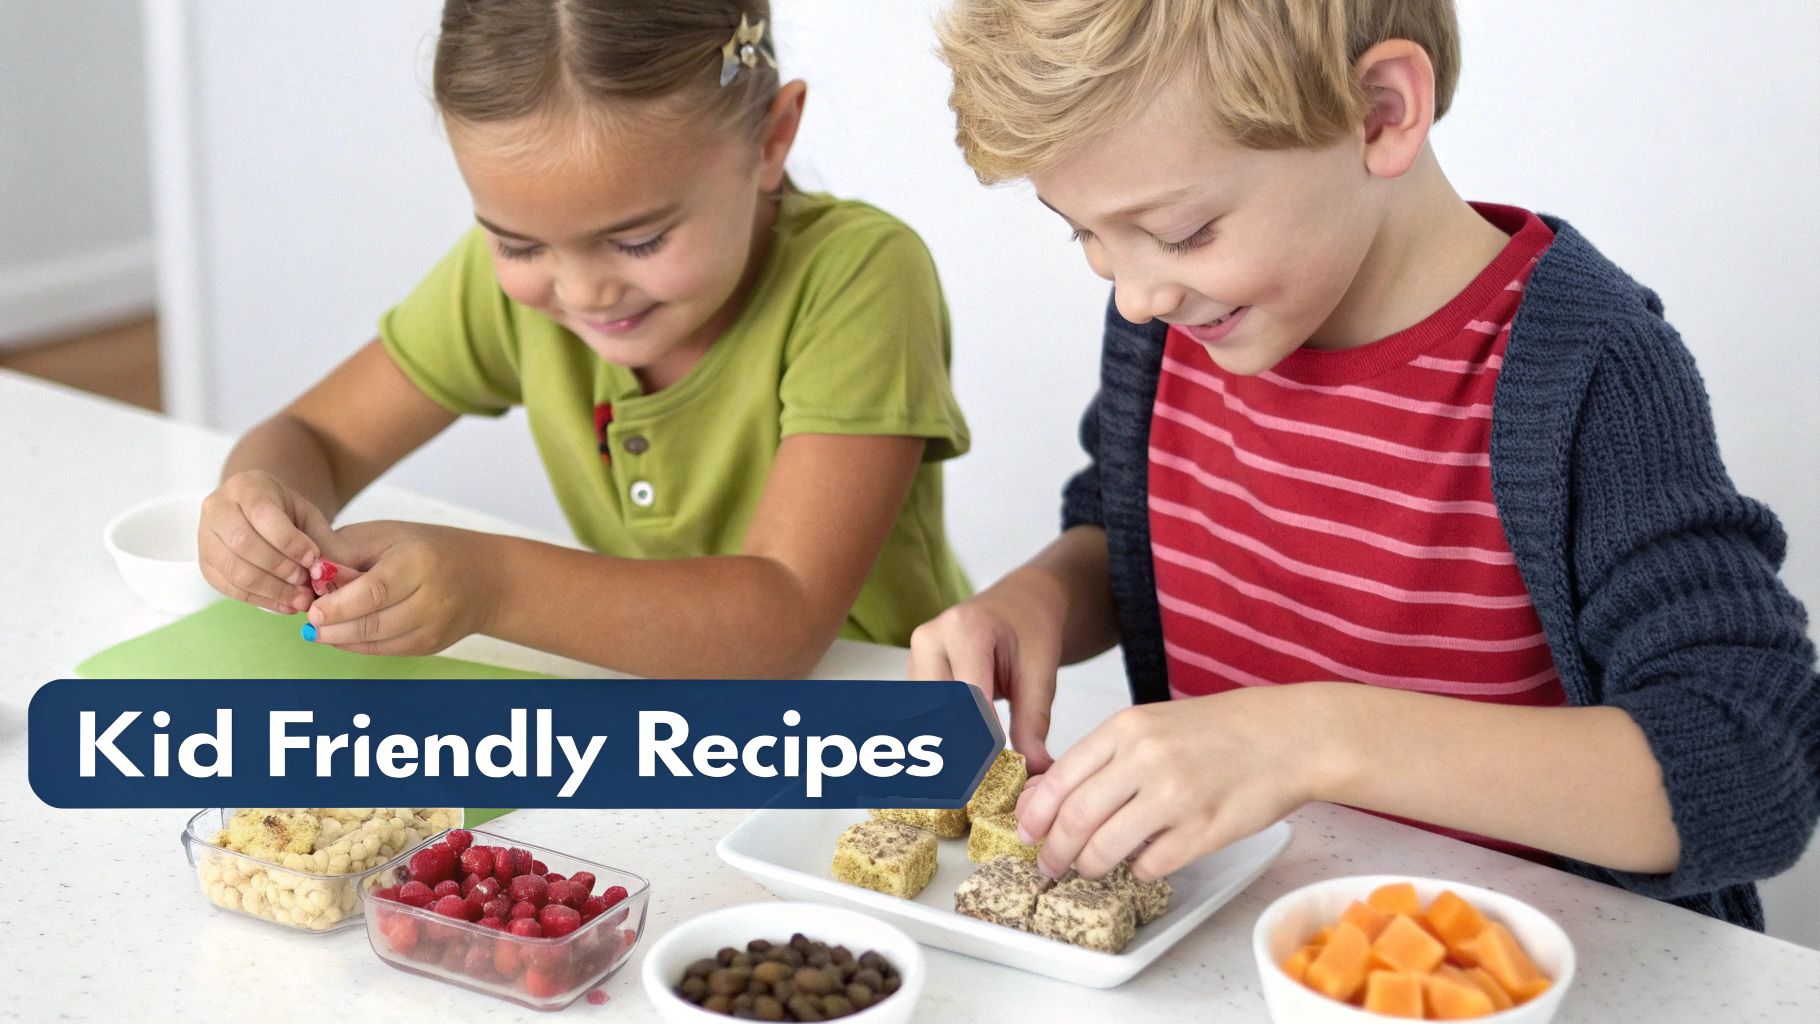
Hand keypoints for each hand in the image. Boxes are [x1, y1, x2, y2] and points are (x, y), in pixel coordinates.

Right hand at [199, 470, 334, 613]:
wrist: (257, 512)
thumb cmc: (286, 513)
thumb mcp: (308, 516)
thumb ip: (322, 540)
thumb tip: (330, 572)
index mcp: (246, 487)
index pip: (262, 514)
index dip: (289, 541)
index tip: (314, 559)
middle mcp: (217, 508)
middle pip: (242, 543)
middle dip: (279, 567)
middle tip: (306, 582)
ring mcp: (205, 536)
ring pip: (232, 569)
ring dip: (270, 589)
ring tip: (300, 599)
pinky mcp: (205, 563)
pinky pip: (227, 587)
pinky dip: (259, 599)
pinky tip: (285, 604)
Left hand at [304, 521, 498, 654]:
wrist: (485, 579)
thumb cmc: (428, 548)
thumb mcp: (388, 534)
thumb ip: (348, 552)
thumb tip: (312, 579)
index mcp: (419, 562)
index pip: (375, 591)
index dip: (340, 605)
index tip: (312, 611)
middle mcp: (431, 598)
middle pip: (373, 623)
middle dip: (334, 627)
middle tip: (309, 624)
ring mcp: (433, 627)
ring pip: (377, 642)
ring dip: (341, 639)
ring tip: (319, 630)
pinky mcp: (430, 645)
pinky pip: (386, 651)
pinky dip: (358, 645)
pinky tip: (342, 635)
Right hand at [908, 582, 1063, 771]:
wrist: (1019, 603)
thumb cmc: (1031, 630)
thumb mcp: (1042, 671)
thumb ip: (1034, 720)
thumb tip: (1034, 768)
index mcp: (965, 629)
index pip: (966, 697)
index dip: (978, 740)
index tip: (993, 775)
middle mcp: (930, 638)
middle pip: (937, 709)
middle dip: (958, 748)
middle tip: (978, 786)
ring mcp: (916, 655)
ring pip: (924, 715)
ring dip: (945, 745)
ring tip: (968, 777)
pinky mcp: (914, 672)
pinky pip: (922, 713)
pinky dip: (940, 736)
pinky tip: (958, 759)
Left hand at [1015, 686, 1335, 880]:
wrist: (1288, 736)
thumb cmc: (1220, 730)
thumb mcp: (1152, 724)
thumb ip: (1105, 756)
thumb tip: (1051, 794)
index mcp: (1127, 728)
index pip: (1060, 779)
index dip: (1034, 815)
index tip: (1026, 833)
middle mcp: (1147, 759)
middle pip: (1074, 818)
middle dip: (1053, 851)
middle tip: (1049, 864)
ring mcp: (1177, 796)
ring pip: (1106, 848)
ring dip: (1088, 866)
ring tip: (1089, 868)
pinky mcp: (1204, 830)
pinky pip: (1150, 865)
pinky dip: (1136, 870)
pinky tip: (1140, 863)